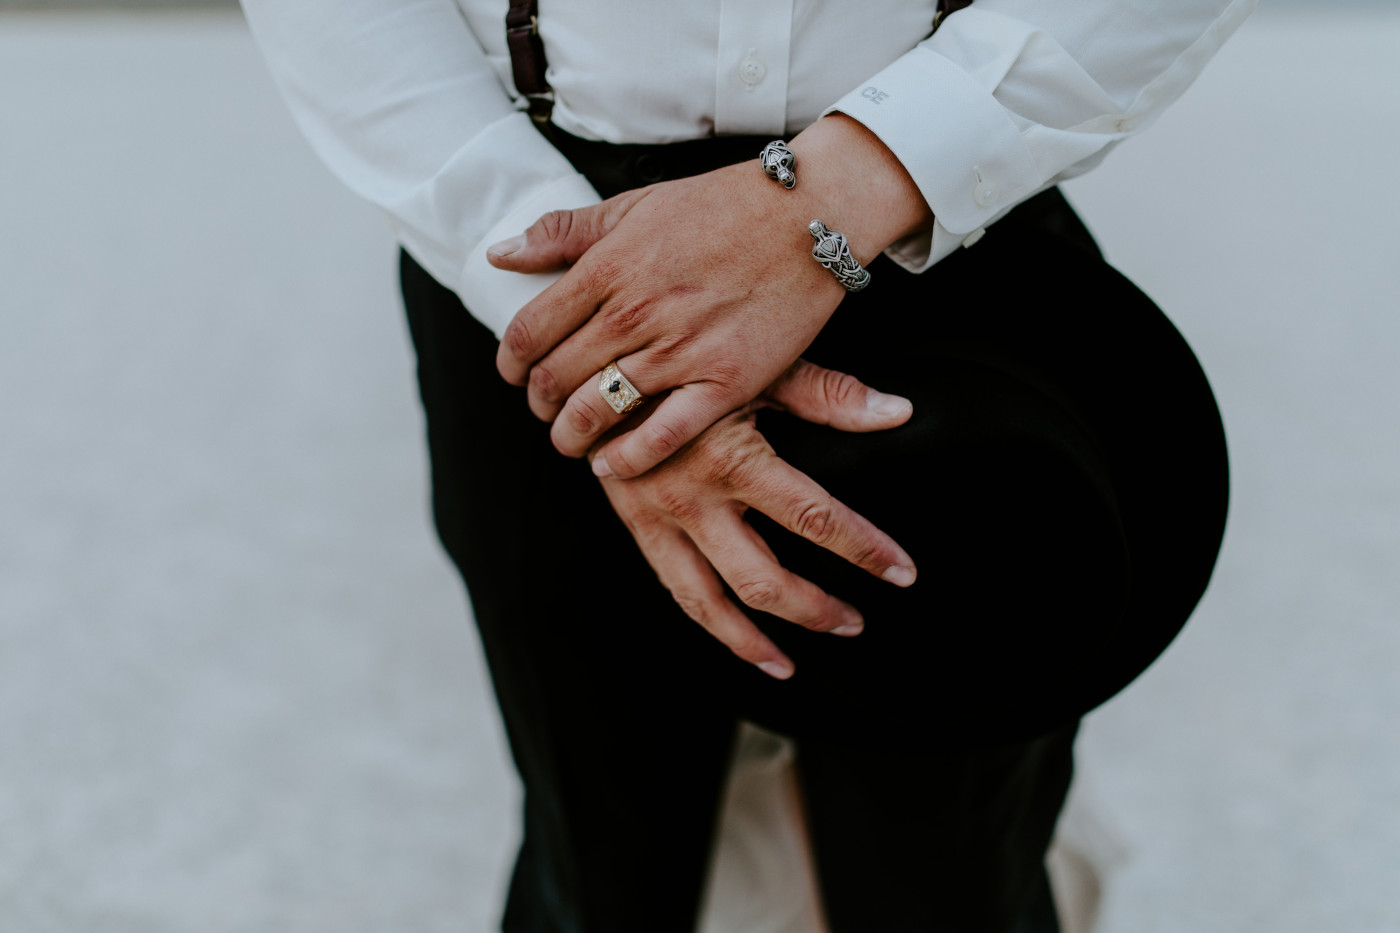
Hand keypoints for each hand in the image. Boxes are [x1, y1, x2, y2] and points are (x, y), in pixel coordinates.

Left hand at [491, 114, 931, 478]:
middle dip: (539, 402)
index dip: (511, 362)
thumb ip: (564, 232)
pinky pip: (662, 436)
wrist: (809, 217)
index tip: (514, 373)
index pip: (530, 331)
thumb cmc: (723, 206)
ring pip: (599, 410)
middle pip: (557, 378)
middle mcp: (637, 312)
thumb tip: (499, 255)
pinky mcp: (726, 382)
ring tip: (572, 439)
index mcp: (609, 267)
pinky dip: (629, 458)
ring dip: (572, 435)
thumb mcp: (635, 204)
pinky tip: (612, 463)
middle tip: (545, 409)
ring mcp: (681, 350)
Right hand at [594, 357, 917, 678]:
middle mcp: (694, 498)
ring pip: (709, 604)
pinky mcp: (635, 523)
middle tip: (854, 622)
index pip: (816, 520)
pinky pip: (675, 587)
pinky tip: (734, 634)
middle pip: (764, 581)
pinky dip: (709, 619)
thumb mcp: (758, 367)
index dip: (866, 550)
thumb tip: (899, 412)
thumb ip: (829, 395)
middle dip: (816, 610)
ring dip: (753, 641)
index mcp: (733, 458)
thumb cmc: (687, 351)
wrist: (596, 353)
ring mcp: (658, 517)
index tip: (902, 572)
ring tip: (789, 664)